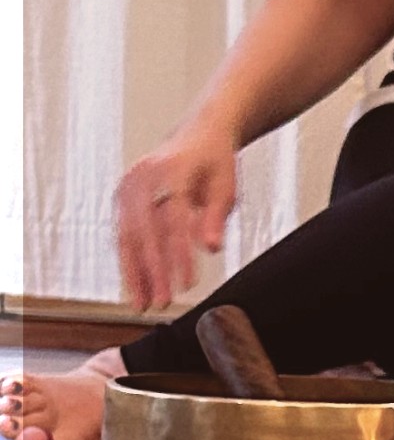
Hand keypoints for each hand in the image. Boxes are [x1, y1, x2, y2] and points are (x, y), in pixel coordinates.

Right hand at [115, 117, 237, 309]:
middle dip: (152, 270)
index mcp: (173, 170)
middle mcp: (143, 177)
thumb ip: (216, 217)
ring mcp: (128, 186)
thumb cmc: (216, 162)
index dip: (178, 254)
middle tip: (161, 303)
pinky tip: (137, 286)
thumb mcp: (226, 186)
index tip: (188, 284)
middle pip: (144, 231)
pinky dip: (129, 261)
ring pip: (127, 236)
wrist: (198, 135)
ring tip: (142, 304)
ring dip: (134, 273)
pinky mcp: (121, 197)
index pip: (174, 219)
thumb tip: (211, 249)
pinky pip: (123, 234)